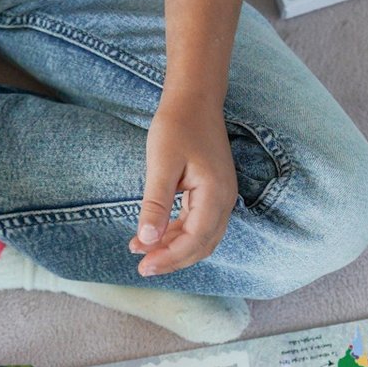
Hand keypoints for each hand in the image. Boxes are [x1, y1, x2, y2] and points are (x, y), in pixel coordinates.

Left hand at [131, 99, 236, 276]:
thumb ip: (155, 204)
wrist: (194, 99)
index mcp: (216, 194)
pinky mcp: (213, 193)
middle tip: (142, 267)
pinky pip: (199, 224)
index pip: (195, 240)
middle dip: (173, 260)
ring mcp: (221, 197)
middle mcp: (225, 200)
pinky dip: (178, 234)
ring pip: (201, 238)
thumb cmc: (177, 125)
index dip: (170, 258)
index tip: (143, 266)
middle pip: (202, 246)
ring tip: (142, 252)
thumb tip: (147, 240)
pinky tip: (154, 235)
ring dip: (175, 249)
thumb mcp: (161, 163)